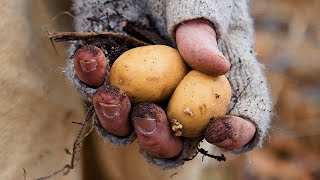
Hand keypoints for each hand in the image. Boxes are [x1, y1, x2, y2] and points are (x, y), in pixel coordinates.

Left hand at [72, 19, 255, 158]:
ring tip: (111, 95)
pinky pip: (93, 91)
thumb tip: (218, 67)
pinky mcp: (105, 77)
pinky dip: (89, 78)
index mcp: (214, 81)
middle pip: (174, 142)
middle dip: (159, 140)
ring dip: (116, 120)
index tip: (218, 130)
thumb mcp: (200, 6)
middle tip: (148, 117)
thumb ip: (203, 35)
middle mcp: (177, 96)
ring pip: (126, 129)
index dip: (234, 136)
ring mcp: (140, 92)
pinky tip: (91, 57)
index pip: (237, 120)